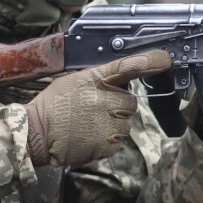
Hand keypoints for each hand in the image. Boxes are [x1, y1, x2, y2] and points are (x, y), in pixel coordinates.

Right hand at [26, 51, 172, 166]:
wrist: (37, 133)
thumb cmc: (53, 106)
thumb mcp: (75, 81)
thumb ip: (100, 80)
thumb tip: (120, 83)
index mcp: (95, 79)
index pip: (128, 66)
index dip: (150, 61)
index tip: (166, 59)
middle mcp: (105, 98)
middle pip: (130, 102)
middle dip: (118, 107)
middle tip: (94, 110)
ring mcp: (108, 122)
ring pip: (125, 124)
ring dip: (112, 125)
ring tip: (87, 125)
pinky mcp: (108, 143)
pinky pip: (117, 141)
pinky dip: (106, 140)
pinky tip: (87, 136)